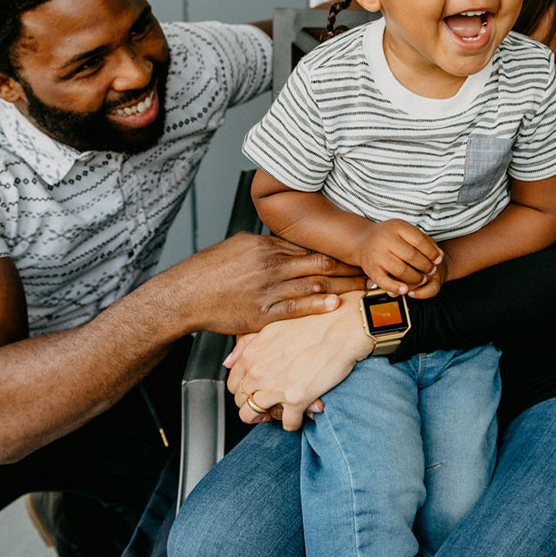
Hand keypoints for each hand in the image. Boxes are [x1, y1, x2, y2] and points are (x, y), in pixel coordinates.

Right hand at [152, 233, 366, 335]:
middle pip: (321, 262)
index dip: (338, 250)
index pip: (311, 245)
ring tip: (365, 287)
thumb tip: (287, 242)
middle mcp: (271, 265)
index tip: (357, 253)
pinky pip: (295, 308)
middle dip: (349, 267)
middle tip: (372, 269)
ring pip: (314, 284)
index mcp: (266, 246)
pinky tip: (335, 304)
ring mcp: (268, 289)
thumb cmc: (209, 271)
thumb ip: (266, 245)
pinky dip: (317, 305)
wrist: (184, 295)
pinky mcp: (262, 314)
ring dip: (343, 286)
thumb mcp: (239, 245)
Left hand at [226, 291, 373, 430]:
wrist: (344, 326)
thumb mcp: (274, 326)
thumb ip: (248, 344)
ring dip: (269, 416)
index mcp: (252, 353)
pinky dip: (295, 422)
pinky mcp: (297, 399)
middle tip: (273, 403)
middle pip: (240, 402)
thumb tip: (229, 362)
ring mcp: (275, 386)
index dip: (245, 391)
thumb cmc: (316, 322)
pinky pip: (288, 423)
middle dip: (254, 405)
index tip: (257, 391)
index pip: (233, 383)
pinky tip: (304, 412)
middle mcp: (259, 371)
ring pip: (253, 415)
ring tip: (285, 410)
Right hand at [357, 219, 442, 295]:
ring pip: (400, 270)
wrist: (363, 240)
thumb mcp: (406, 232)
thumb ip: (424, 241)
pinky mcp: (370, 268)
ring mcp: (377, 254)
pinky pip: (384, 281)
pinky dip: (395, 287)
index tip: (438, 260)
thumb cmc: (391, 237)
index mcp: (397, 227)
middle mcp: (385, 239)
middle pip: (411, 256)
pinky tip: (405, 290)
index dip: (431, 252)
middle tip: (431, 271)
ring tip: (422, 279)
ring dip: (415, 278)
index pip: (419, 240)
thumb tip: (440, 256)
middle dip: (425, 266)